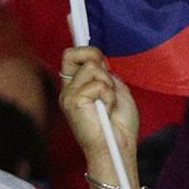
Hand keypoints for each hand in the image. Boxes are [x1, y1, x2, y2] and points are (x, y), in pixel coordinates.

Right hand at [61, 47, 140, 173]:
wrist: (119, 147)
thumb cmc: (120, 126)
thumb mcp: (117, 91)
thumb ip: (106, 75)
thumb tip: (101, 61)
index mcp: (78, 86)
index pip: (72, 57)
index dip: (83, 49)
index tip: (88, 41)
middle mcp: (69, 89)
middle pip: (71, 53)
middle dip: (93, 57)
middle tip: (106, 78)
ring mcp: (69, 94)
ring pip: (92, 67)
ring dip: (108, 85)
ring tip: (108, 104)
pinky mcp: (72, 101)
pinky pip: (98, 84)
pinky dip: (108, 96)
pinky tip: (106, 111)